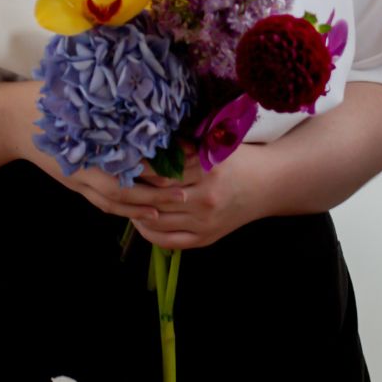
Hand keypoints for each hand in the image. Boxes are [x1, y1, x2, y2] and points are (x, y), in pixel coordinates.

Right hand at [6, 79, 185, 223]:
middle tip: (181, 193)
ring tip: (164, 210)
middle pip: (123, 188)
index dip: (154, 167)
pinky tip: (138, 210)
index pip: (128, 161)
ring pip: (111, 201)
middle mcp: (85, 165)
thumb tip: (153, 108)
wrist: (21, 120)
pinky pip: (99, 202)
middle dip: (153, 193)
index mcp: (92, 143)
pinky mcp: (74, 183)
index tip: (177, 167)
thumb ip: (116, 109)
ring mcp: (78, 178)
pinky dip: (120, 209)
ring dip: (138, 208)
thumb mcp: (86, 101)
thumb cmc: (59, 102)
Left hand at [132, 141, 276, 250]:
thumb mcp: (216, 146)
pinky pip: (169, 241)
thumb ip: (186, 146)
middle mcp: (206, 199)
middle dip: (132, 190)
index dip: (139, 169)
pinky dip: (149, 232)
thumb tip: (150, 141)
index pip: (163, 172)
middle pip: (157, 198)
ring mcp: (205, 222)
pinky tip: (139, 220)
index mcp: (208, 171)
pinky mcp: (205, 238)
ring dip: (135, 211)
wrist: (269, 185)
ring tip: (120, 199)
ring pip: (158, 221)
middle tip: (113, 181)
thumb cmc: (240, 159)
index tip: (122, 162)